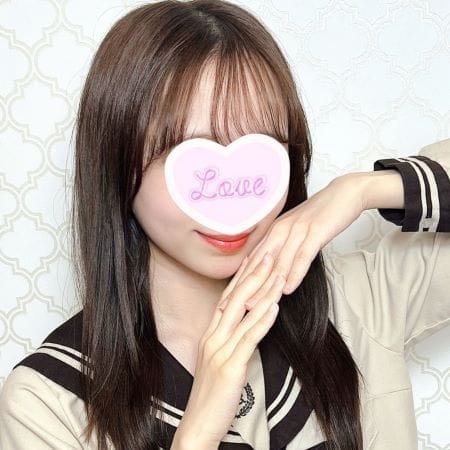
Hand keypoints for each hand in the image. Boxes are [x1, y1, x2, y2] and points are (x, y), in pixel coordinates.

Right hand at [176, 253, 284, 447]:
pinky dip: (262, 320)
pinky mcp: (230, 366)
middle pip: (235, 298)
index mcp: (210, 335)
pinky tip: (274, 306)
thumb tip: (247, 327)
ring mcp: (220, 350)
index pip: (227, 298)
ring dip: (263, 291)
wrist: (198, 426)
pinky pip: (249, 338)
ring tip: (278, 271)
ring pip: (244, 313)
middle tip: (269, 252)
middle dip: (254, 274)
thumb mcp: (219, 362)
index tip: (254, 257)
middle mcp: (213, 337)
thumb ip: (230, 342)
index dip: (242, 276)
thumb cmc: (212, 395)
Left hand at [220, 173, 366, 308]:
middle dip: (242, 289)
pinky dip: (294, 273)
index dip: (237, 282)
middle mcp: (280, 231)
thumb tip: (271, 271)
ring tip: (252, 306)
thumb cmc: (320, 215)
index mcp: (274, 232)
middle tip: (228, 309)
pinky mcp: (315, 231)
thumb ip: (283, 249)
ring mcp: (297, 230)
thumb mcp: (296, 232)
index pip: (252, 261)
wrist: (344, 193)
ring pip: (278, 263)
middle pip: (259, 264)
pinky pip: (302, 255)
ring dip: (264, 286)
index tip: (224, 300)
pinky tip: (288, 289)